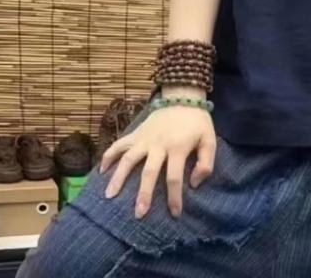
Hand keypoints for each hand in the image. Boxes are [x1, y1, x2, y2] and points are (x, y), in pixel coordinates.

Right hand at [99, 105, 215, 218]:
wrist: (183, 97)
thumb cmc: (197, 123)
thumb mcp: (209, 140)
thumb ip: (206, 163)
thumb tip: (194, 184)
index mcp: (178, 147)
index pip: (175, 177)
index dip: (174, 197)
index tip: (174, 214)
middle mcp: (159, 145)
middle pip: (148, 172)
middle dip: (143, 194)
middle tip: (138, 214)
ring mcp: (145, 138)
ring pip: (129, 159)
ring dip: (118, 177)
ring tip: (109, 196)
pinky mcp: (136, 133)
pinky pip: (119, 144)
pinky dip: (109, 156)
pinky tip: (101, 171)